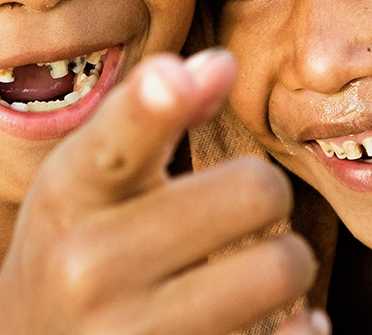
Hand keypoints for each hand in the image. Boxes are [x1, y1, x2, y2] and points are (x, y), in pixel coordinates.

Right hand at [0, 49, 326, 334]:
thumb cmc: (73, 249)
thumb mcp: (88, 181)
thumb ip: (150, 117)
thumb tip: (221, 63)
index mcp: (69, 196)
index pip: (118, 141)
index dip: (156, 103)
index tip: (186, 73)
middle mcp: (90, 267)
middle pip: (254, 190)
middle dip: (263, 194)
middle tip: (237, 213)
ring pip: (281, 267)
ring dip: (286, 264)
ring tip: (252, 270)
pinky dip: (302, 329)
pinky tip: (280, 324)